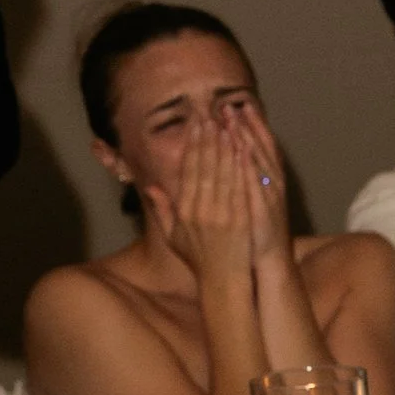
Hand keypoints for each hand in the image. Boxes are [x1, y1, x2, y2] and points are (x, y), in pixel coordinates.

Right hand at [147, 110, 259, 284]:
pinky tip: (243, 148)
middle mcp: (201, 210)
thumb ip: (162, 210)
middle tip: (210, 113)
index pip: (188, 170)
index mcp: (185, 211)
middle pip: (204, 166)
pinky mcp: (240, 219)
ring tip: (226, 122)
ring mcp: (221, 214)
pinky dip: (241, 166)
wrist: (224, 282)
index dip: (192, 144)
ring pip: (222, 173)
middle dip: (207, 137)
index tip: (196, 124)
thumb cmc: (199, 260)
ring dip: (224, 145)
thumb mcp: (174, 237)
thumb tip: (150, 186)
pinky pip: (240, 187)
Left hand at [225, 95, 288, 264]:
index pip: (254, 147)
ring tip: (234, 117)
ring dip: (247, 137)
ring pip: (258, 159)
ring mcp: (269, 194)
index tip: (233, 108)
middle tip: (230, 104)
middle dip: (244, 124)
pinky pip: (257, 181)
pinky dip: (251, 164)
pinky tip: (242, 148)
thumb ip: (233, 183)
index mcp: (263, 181)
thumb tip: (222, 164)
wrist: (267, 260)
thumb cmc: (251, 233)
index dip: (246, 126)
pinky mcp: (265, 207)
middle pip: (258, 147)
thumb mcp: (242, 204)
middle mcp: (269, 183)